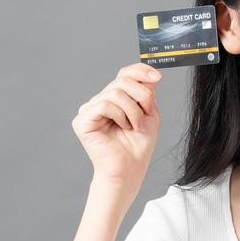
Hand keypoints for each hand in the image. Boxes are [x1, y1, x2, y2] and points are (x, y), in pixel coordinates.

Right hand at [74, 62, 162, 185]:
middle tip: (146, 114)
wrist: (130, 169)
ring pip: (114, 93)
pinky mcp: (82, 121)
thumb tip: (148, 73)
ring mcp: (89, 110)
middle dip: (141, 96)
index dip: (140, 71)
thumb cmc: (138, 146)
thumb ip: (146, 93)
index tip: (158, 76)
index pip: (124, 74)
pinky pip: (104, 105)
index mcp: (114, 99)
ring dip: (132, 110)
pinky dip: (119, 115)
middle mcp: (99, 101)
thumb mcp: (148, 114)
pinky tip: (122, 127)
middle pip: (121, 81)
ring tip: (135, 126)